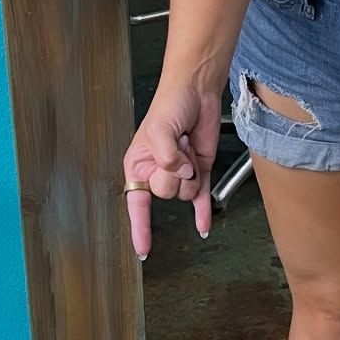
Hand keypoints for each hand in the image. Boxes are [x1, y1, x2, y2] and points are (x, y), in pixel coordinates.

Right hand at [123, 82, 224, 254]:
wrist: (196, 90)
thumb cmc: (169, 104)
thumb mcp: (158, 129)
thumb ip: (165, 156)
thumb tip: (179, 172)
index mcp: (138, 165)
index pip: (136, 203)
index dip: (140, 227)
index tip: (142, 249)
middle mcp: (158, 172)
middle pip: (167, 193)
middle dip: (175, 171)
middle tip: (177, 147)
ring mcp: (180, 173)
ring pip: (187, 193)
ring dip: (192, 169)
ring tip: (187, 145)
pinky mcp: (199, 171)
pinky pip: (200, 198)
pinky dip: (202, 213)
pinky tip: (203, 227)